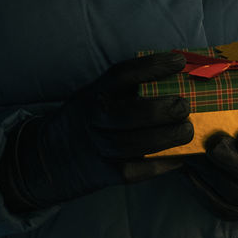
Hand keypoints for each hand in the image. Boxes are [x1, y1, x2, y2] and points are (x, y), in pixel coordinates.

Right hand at [0, 53, 193, 211]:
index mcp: (93, 94)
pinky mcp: (104, 174)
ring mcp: (96, 148)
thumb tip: (179, 75)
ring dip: (166, 137)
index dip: (152, 67)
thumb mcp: (96, 96)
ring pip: (132, 145)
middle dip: (161, 110)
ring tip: (187, 130)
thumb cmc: (86, 119)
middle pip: (127, 115)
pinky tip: (180, 158)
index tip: (180, 62)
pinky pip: (135, 171)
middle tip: (184, 106)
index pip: (121, 75)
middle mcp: (92, 120)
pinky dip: (160, 165)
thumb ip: (127, 88)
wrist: (49, 157)